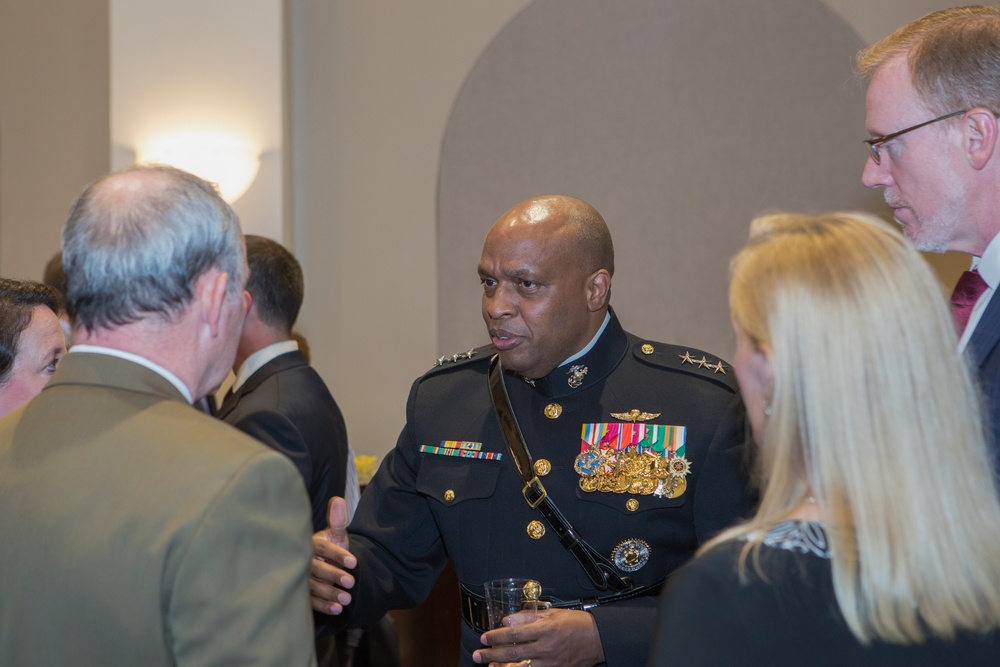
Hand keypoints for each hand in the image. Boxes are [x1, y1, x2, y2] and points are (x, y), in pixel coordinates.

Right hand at [309, 496, 357, 613]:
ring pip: (312, 586)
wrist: (326, 566)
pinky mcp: (301, 594)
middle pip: (315, 569)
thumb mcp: (337, 535)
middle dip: (334, 575)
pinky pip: (310, 602)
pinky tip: (337, 609)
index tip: (354, 562)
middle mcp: (302, 561)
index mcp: (310, 543)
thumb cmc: (331, 547)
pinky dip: (323, 606)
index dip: (338, 555)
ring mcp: (300, 578)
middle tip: (352, 582)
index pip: (323, 548)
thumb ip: (338, 521)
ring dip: (330, 593)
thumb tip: (338, 500)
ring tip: (347, 599)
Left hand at [472, 608, 605, 666]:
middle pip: (513, 652)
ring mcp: (550, 662)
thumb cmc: (576, 623)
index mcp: (545, 629)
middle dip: (492, 653)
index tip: (484, 637)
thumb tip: (508, 620)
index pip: (514, 633)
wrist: (598, 639)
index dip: (497, 636)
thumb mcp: (553, 613)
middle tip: (478, 654)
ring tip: (489, 666)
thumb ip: (529, 617)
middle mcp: (546, 647)